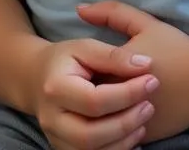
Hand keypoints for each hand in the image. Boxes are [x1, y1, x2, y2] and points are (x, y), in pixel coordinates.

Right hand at [31, 38, 158, 149]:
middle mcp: (52, 120)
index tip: (151, 81)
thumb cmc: (65, 60)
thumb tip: (145, 64)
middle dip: (125, 123)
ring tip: (143, 120)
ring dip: (123, 140)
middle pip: (90, 135)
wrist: (37, 79)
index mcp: (55, 88)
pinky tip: (133, 136)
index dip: (127, 94)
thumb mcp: (85, 47)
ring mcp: (56, 138)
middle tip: (149, 106)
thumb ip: (113, 55)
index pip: (94, 101)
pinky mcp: (64, 149)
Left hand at [77, 1, 188, 141]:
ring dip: (98, 113)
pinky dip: (113, 126)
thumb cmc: (176, 50)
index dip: (81, 69)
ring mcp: (128, 124)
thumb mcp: (144, 24)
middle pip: (86, 100)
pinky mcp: (141, 138)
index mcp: (113, 73)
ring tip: (105, 97)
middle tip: (94, 80)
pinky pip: (116, 137)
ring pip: (99, 122)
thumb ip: (111, 13)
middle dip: (86, 91)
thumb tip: (80, 9)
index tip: (88, 63)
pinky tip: (120, 111)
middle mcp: (116, 103)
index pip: (81, 76)